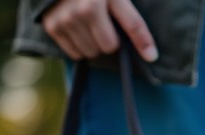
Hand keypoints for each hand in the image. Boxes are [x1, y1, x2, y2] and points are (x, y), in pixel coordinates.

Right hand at [42, 0, 158, 62]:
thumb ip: (129, 12)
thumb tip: (150, 49)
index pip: (133, 24)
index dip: (144, 42)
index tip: (152, 56)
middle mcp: (86, 8)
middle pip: (110, 46)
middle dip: (111, 41)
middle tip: (105, 27)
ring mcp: (67, 18)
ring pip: (92, 53)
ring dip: (94, 45)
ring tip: (89, 27)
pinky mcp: (53, 26)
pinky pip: (75, 54)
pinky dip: (79, 47)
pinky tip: (77, 31)